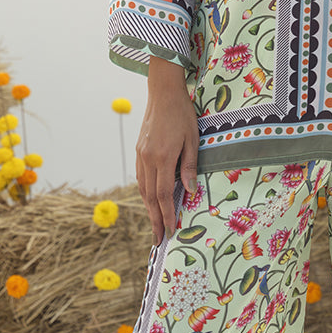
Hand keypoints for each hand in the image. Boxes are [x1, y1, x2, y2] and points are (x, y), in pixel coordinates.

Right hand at [135, 56, 199, 245]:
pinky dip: (145, 192)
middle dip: (155, 219)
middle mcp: (148, 159)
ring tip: (155, 224)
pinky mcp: (139, 150)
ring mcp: (141, 155)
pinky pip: (140, 177)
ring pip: (143, 189)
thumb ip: (189, 167)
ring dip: (148, 209)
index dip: (167, 215)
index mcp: (163, 157)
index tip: (171, 231)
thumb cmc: (183, 114)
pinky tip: (150, 200)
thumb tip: (189, 192)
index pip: (163, 195)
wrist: (163, 93)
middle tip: (159, 239)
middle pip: (150, 197)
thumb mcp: (192, 139)